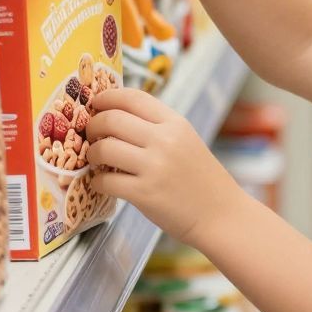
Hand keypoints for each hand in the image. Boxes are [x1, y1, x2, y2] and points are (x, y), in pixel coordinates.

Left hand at [84, 86, 245, 246]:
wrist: (221, 214)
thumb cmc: (201, 178)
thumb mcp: (186, 141)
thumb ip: (157, 127)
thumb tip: (114, 118)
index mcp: (176, 123)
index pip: (133, 97)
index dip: (107, 97)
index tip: (95, 104)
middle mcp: (165, 140)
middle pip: (111, 119)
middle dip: (92, 126)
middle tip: (91, 135)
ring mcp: (154, 167)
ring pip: (103, 149)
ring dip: (92, 155)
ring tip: (97, 161)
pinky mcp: (144, 193)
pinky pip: (105, 181)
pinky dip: (97, 182)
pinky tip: (104, 183)